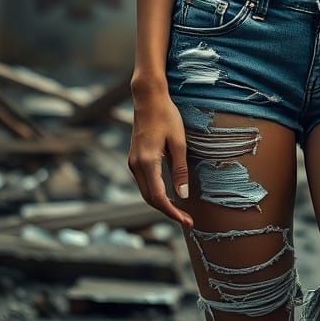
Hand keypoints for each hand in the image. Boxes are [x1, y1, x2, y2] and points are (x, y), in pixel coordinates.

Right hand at [127, 90, 193, 229]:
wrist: (148, 98)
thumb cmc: (166, 116)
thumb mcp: (179, 142)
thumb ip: (180, 170)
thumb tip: (183, 195)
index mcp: (147, 162)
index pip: (158, 197)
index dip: (172, 212)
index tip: (186, 221)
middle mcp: (135, 165)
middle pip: (149, 199)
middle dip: (167, 212)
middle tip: (186, 220)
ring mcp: (132, 162)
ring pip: (145, 192)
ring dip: (161, 204)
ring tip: (179, 211)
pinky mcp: (134, 158)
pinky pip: (144, 182)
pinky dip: (155, 192)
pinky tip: (168, 194)